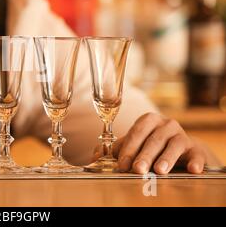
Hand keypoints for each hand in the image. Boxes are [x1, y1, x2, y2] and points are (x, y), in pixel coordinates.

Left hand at [93, 112, 219, 173]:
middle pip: (154, 139)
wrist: (180, 151)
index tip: (122, 164)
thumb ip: (116, 149)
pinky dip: (195, 161)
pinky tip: (193, 169)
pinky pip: (196, 154)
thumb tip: (95, 156)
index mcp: (148, 121)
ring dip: (166, 158)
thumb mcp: (134, 144)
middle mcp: (166, 124)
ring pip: (174, 145)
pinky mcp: (196, 149)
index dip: (129, 148)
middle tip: (137, 169)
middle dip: (144, 155)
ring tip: (159, 170)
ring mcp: (182, 135)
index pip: (137, 132)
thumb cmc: (150, 145)